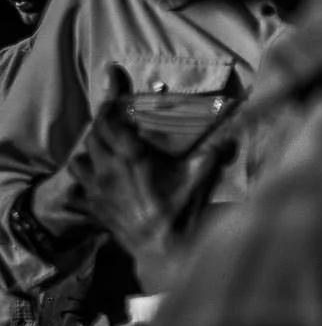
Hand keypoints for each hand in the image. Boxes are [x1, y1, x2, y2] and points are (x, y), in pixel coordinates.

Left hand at [59, 69, 222, 290]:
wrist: (162, 251)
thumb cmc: (181, 211)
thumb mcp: (201, 176)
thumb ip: (217, 148)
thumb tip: (238, 125)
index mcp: (131, 155)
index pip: (109, 117)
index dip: (109, 95)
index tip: (111, 75)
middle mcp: (107, 167)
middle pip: (93, 134)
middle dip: (104, 121)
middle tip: (118, 116)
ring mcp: (97, 189)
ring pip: (80, 158)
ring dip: (90, 149)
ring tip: (105, 148)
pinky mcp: (95, 206)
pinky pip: (80, 183)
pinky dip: (86, 174)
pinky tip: (98, 177)